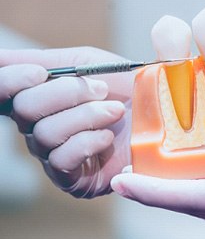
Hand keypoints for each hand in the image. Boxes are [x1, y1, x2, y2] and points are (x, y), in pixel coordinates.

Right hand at [0, 47, 133, 197]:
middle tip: (102, 90)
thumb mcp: (82, 62)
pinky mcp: (72, 179)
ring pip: (45, 133)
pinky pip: (63, 159)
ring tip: (114, 112)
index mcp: (39, 99)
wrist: (155, 111)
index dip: (11, 81)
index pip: (1, 93)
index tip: (40, 73)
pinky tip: (108, 137)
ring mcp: (53, 155)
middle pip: (24, 110)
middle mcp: (39, 128)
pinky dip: (90, 141)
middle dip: (68, 93)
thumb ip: (40, 59)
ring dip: (86, 116)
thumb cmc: (121, 85)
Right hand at [111, 86, 204, 238]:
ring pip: (178, 184)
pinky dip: (152, 193)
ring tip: (132, 154)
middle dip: (168, 155)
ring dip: (151, 174)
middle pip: (193, 169)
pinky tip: (127, 183)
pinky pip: (180, 199)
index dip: (200, 137)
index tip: (183, 116)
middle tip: (149, 131)